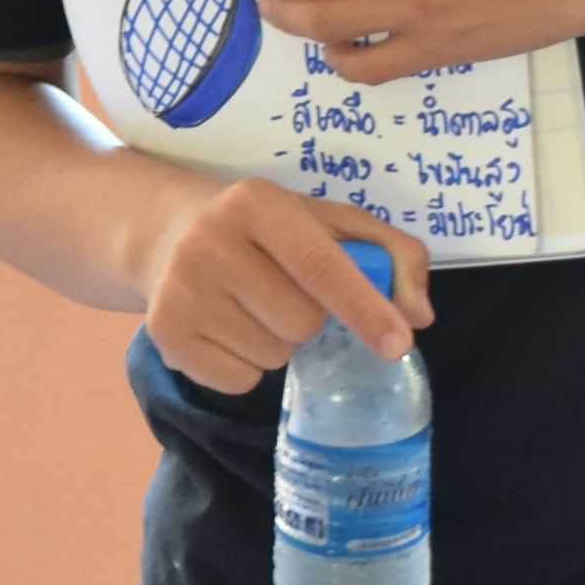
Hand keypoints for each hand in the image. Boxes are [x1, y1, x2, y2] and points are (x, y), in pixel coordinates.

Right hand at [140, 175, 434, 391]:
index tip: (398, 343)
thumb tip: (418, 316)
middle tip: (284, 292)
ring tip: (252, 307)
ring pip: (272, 355)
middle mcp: (209, 243)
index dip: (364, 308)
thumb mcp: (327, 222)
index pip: (321, 266)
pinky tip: (229, 328)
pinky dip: (247, 366)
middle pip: (301, 322)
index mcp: (256, 203)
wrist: (166, 234)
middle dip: (310, 320)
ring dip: (278, 343)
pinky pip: (239, 381)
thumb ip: (389, 255)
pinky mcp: (165, 335)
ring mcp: (180, 292)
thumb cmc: (265, 230)